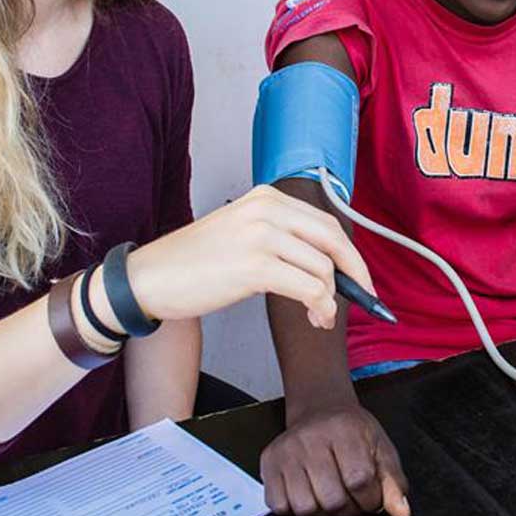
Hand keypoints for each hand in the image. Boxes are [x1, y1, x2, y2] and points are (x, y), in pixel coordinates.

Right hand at [127, 186, 374, 328]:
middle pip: (334, 239)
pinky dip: (320, 307)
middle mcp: (267, 209)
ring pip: (323, 268)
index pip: (326, 222)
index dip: (351, 253)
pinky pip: (309, 288)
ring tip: (320, 316)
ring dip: (331, 299)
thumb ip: (281, 237)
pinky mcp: (255, 265)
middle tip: (364, 298)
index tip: (361, 277)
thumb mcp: (242, 232)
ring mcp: (261, 235)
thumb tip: (327, 264)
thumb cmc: (194, 262)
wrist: (151, 277)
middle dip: (355, 273)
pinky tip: (314, 318)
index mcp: (266, 197)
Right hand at [260, 403, 409, 515]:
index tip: (370, 494)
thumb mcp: (380, 449)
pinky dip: (294, 507)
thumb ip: (393, 482)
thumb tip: (401, 512)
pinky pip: (280, 506)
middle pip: (332, 500)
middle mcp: (310, 437)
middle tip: (348, 493)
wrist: (319, 409)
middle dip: (347, 507)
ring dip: (321, 510)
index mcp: (344, 429)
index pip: (360, 480)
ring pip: (306, 508)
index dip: (370, 498)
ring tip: (328, 492)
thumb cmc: (351, 431)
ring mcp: (286, 450)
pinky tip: (307, 489)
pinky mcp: (269, 461)